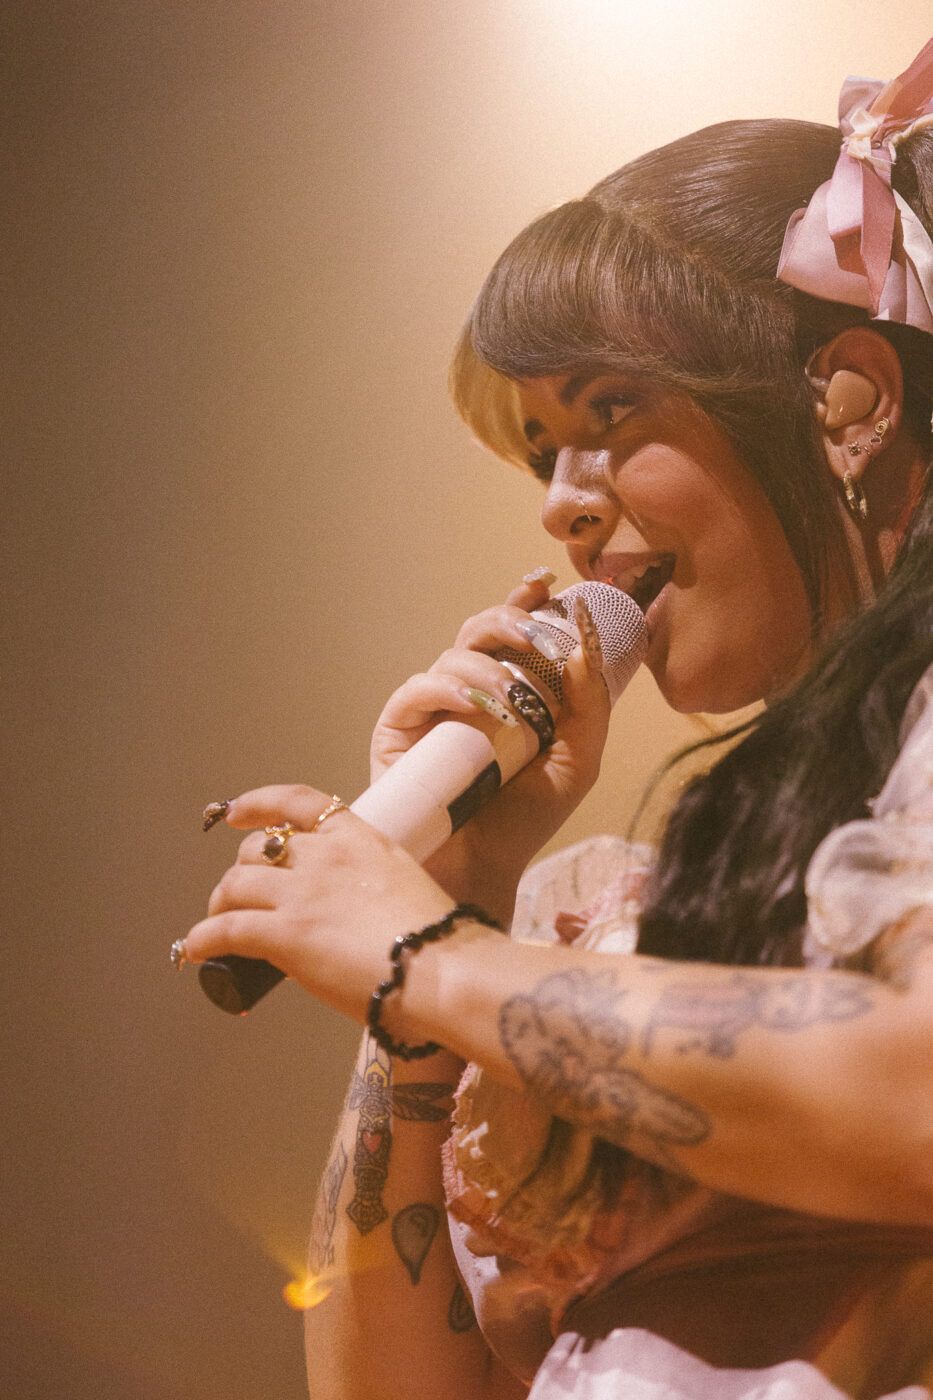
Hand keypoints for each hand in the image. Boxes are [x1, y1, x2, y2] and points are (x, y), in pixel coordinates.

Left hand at [183, 785, 457, 1022]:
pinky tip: (196, 949)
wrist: (443, 971)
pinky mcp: (285, 934)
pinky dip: (203, 938)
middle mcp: (326, 857)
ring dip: (220, 903)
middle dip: (242, 871)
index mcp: (361, 839)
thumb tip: (352, 912)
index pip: (299, 802)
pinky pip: (226, 929)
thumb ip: (371, 886)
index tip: (238, 812)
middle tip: (239, 897)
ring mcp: (303, 893)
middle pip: (258, 849)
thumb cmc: (440, 942)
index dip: (259, 804)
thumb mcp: (406, 887)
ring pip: (236, 884)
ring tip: (217, 923)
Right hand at [369, 574, 610, 914]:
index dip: (526, 602)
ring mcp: (433, 708)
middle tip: (537, 635)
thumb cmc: (525, 821)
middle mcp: (469, 691)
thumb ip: (588, 705)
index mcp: (510, 692)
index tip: (548, 585)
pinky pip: (417, 689)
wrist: (481, 871)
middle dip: (511, 620)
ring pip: (453, 655)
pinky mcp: (398, 728)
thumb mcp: (578, 761)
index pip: (515, 633)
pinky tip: (472, 703)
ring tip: (513, 700)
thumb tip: (586, 645)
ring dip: (488, 666)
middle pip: (481, 629)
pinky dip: (446, 687)